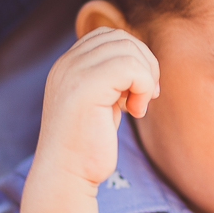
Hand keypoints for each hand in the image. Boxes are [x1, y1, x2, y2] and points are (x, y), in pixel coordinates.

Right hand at [34, 26, 159, 186]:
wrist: (65, 176)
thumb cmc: (87, 147)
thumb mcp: (100, 103)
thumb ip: (111, 79)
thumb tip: (143, 60)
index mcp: (67, 65)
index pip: (108, 36)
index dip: (133, 56)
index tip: (139, 88)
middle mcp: (66, 64)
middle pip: (121, 38)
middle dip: (145, 64)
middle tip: (147, 96)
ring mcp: (73, 73)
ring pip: (129, 49)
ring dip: (145, 77)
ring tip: (138, 106)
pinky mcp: (85, 87)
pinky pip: (131, 67)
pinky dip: (143, 87)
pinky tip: (135, 111)